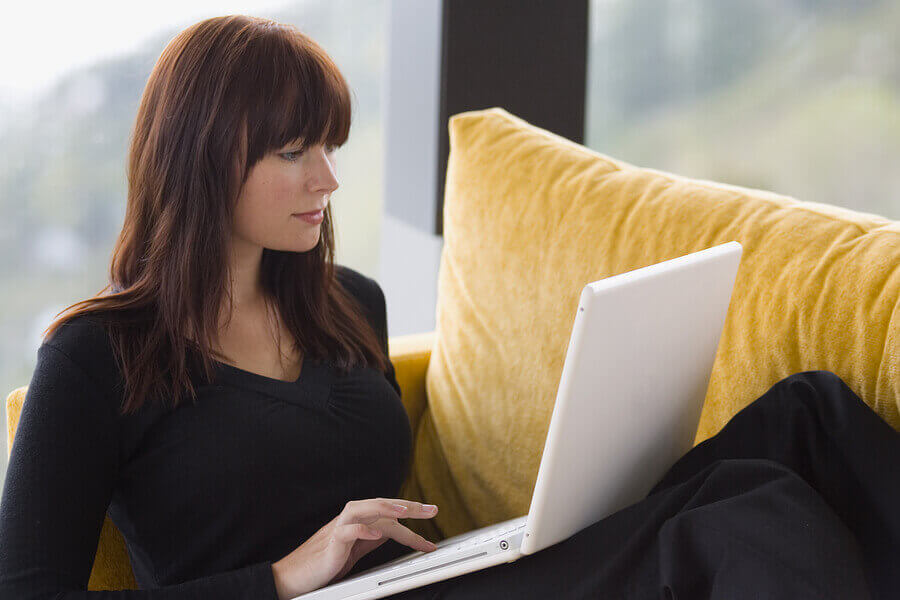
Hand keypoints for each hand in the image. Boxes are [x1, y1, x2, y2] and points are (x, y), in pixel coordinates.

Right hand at [270, 498, 438, 598]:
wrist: (293, 576)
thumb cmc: (323, 563)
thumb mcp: (354, 549)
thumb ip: (370, 537)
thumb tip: (391, 529)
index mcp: (358, 521)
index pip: (389, 512)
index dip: (411, 514)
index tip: (431, 517)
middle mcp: (350, 520)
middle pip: (382, 505)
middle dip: (409, 506)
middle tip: (432, 509)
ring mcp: (339, 528)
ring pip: (364, 509)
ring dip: (386, 507)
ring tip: (406, 511)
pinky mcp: (331, 542)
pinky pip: (348, 530)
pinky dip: (362, 530)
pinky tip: (376, 533)